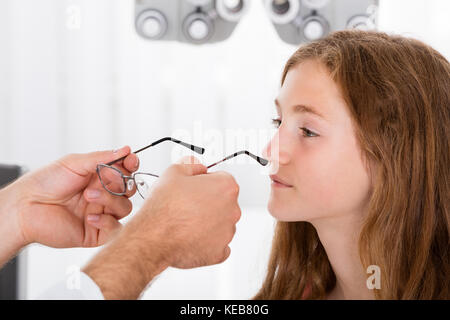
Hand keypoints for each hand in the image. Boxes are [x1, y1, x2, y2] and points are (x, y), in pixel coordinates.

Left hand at [3, 146, 138, 248]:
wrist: (26, 207)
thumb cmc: (45, 183)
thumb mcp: (75, 163)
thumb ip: (103, 157)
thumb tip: (125, 149)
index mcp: (98, 177)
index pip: (125, 171)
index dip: (131, 166)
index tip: (131, 161)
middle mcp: (102, 195)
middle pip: (129, 190)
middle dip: (122, 183)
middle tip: (107, 180)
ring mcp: (101, 213)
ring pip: (125, 208)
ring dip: (111, 200)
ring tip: (88, 197)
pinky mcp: (96, 232)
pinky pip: (115, 228)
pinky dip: (107, 221)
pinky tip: (90, 216)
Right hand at [135, 156, 241, 268]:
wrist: (154, 237)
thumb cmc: (164, 208)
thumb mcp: (174, 171)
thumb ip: (192, 165)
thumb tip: (197, 166)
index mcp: (226, 187)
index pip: (221, 179)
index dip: (205, 182)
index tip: (195, 188)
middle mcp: (232, 209)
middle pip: (223, 202)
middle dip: (208, 203)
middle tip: (187, 205)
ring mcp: (227, 232)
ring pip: (220, 223)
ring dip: (208, 222)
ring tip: (186, 221)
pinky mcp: (220, 252)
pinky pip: (218, 245)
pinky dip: (207, 242)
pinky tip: (191, 236)